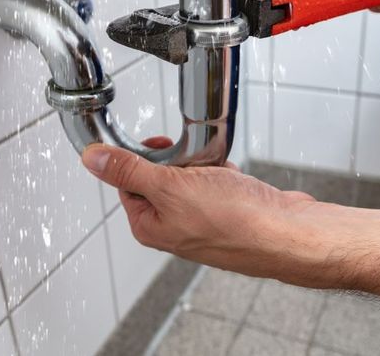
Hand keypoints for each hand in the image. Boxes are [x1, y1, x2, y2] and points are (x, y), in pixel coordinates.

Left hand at [81, 138, 320, 279]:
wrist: (287, 234)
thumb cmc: (235, 220)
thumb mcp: (170, 187)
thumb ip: (129, 171)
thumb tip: (92, 160)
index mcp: (150, 225)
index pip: (128, 181)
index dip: (141, 158)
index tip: (158, 145)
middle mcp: (174, 226)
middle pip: (161, 176)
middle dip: (180, 161)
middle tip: (193, 161)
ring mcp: (202, 220)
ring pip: (192, 176)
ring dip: (204, 165)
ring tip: (219, 172)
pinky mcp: (228, 211)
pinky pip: (217, 181)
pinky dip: (225, 173)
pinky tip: (235, 179)